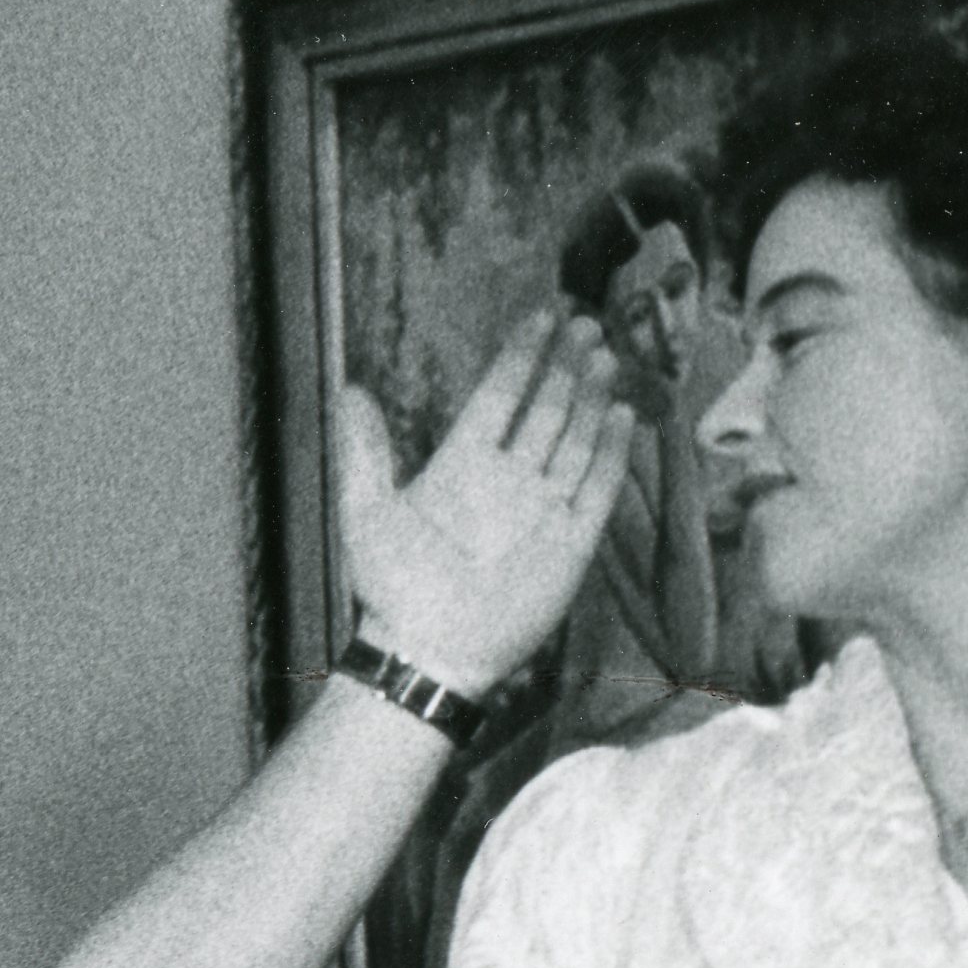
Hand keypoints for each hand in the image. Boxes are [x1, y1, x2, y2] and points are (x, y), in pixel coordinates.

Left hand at [337, 312, 635, 703]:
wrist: (431, 654)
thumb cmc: (393, 589)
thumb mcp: (367, 514)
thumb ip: (363, 451)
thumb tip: (347, 389)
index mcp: (463, 463)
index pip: (500, 394)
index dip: (521, 354)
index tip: (542, 314)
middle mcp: (508, 478)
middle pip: (545, 408)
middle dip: (565, 365)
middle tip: (587, 321)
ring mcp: (543, 507)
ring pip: (575, 438)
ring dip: (590, 397)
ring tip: (605, 355)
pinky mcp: (573, 541)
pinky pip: (597, 487)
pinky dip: (610, 452)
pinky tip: (620, 412)